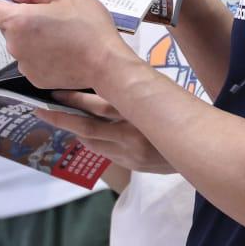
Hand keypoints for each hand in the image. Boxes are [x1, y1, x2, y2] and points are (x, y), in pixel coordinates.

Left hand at [0, 0, 132, 89]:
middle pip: (11, 26)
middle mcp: (15, 44)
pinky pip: (33, 60)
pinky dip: (44, 55)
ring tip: (65, 37)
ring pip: (23, 44)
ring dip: (36, 38)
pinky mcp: (35, 79)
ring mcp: (24, 64)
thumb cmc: (89, 26)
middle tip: (55, 17)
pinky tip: (65, 52)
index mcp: (19, 20)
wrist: (107, 64)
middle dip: (26, 19)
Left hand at [40, 91, 175, 173]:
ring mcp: (130, 156)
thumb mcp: (160, 97)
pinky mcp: (132, 165)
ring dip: (76, 132)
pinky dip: (94, 142)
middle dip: (63, 119)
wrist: (202, 149)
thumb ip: (134, 94)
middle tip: (42, 111)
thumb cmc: (181, 115)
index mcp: (139, 116)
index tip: (55, 93)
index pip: (99, 107)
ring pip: (93, 144)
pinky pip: (105, 153)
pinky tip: (87, 135)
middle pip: (88, 129)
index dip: (75, 100)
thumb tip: (105, 80)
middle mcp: (132, 138)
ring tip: (61, 120)